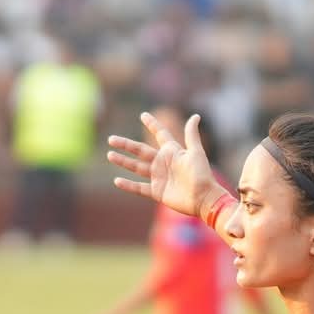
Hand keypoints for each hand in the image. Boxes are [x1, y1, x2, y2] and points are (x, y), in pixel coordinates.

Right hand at [108, 112, 225, 219]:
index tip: (143, 115)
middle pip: (140, 151)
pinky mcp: (157, 192)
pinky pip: (139, 188)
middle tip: (111, 139)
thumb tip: (195, 116)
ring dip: (123, 161)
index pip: (160, 134)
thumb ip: (191, 135)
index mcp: (172, 151)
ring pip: (136, 167)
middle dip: (126, 145)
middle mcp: (163, 163)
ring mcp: (159, 178)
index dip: (153, 125)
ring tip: (110, 155)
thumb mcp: (196, 152)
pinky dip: (128, 185)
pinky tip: (117, 180)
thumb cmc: (202, 174)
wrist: (203, 198)